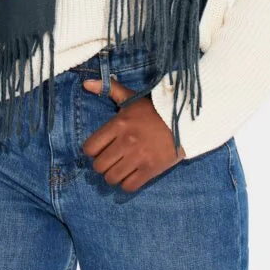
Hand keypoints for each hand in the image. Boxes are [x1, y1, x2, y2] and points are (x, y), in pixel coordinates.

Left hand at [81, 75, 185, 192]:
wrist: (184, 121)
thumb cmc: (154, 110)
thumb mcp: (131, 97)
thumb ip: (109, 88)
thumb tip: (86, 82)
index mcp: (118, 123)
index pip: (90, 148)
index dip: (92, 151)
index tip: (100, 149)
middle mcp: (126, 141)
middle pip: (99, 166)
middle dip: (102, 165)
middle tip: (110, 160)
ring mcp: (138, 157)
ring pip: (111, 178)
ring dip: (113, 175)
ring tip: (120, 168)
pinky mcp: (151, 169)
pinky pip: (128, 186)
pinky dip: (127, 184)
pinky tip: (131, 175)